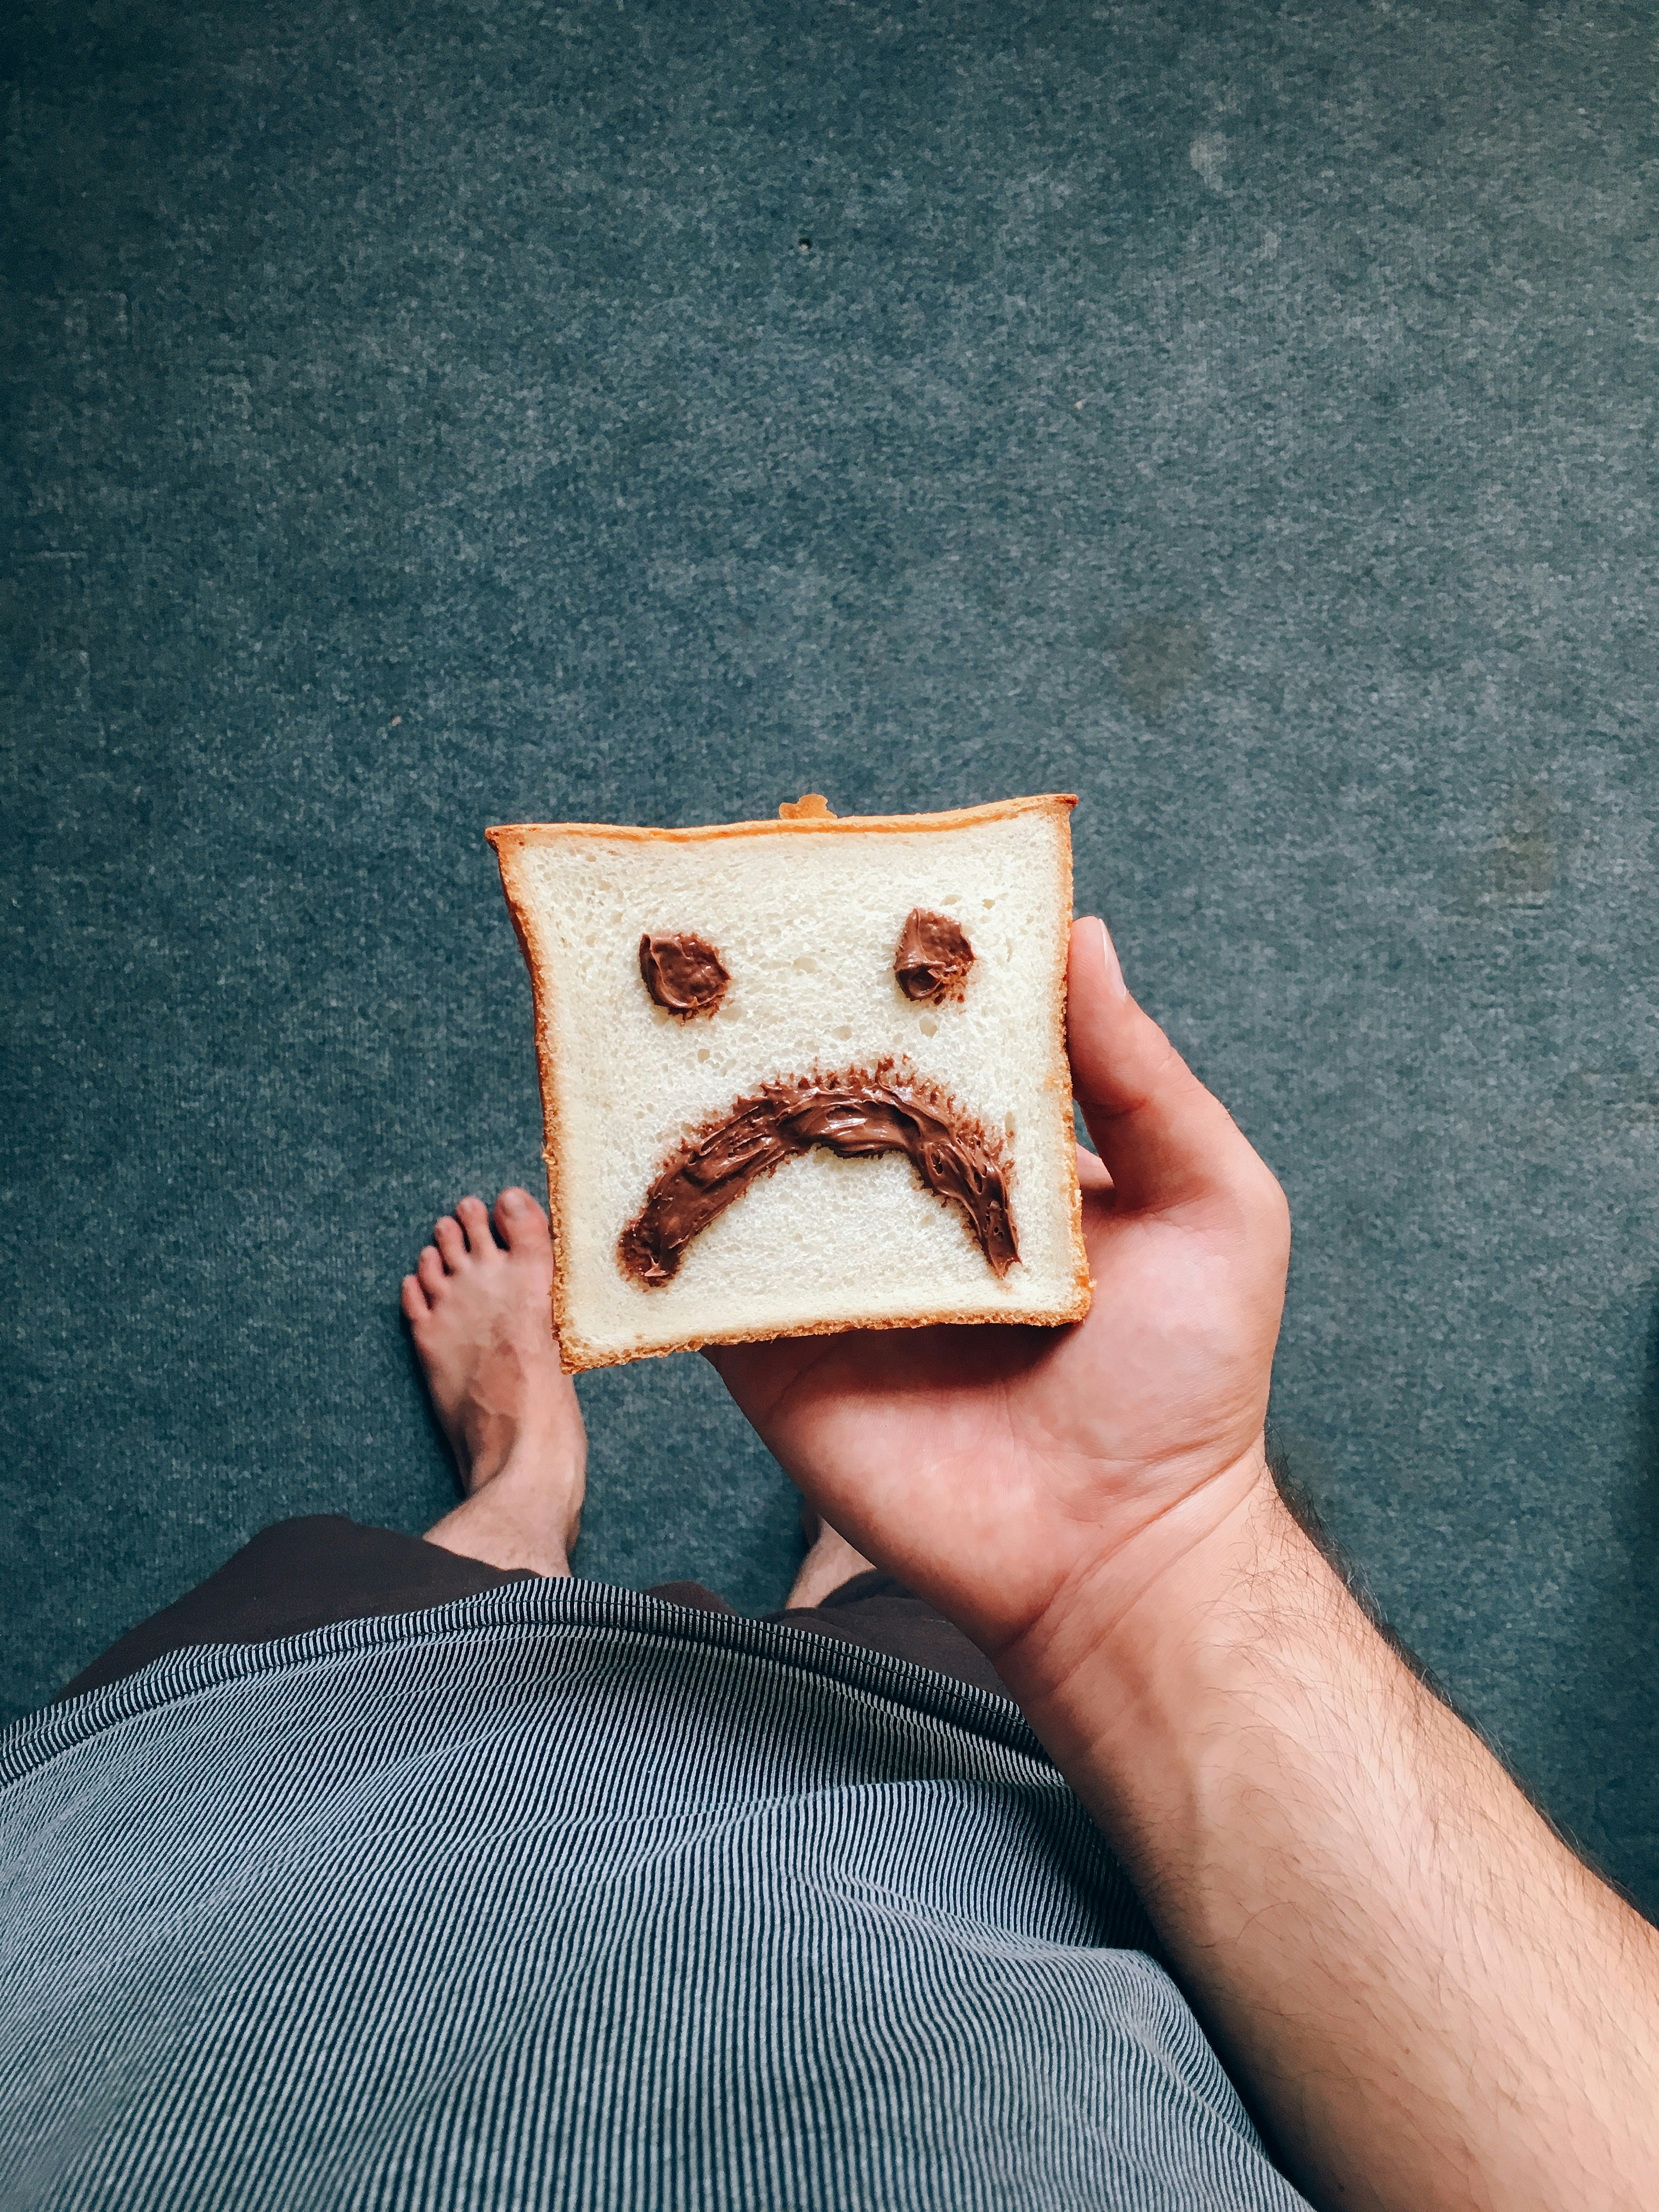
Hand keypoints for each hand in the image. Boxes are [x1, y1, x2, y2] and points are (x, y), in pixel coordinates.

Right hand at [707, 918, 1290, 1692]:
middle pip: (818, 1091)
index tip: (834, 871)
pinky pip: (701, 1285)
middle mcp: (902, 1207)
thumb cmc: (1188, 1376)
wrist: (1123, 1552)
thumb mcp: (1209, 1197)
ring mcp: (831, 1281)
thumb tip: (1081, 931)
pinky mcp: (774, 1361)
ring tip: (634, 1013)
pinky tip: (612, 1158)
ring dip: (693, 1104)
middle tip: (700, 919)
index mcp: (992, 1158)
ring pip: (746, 1174)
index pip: (926, 1037)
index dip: (882, 962)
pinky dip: (655, 1231)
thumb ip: (1138, 1075)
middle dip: (765, 1015)